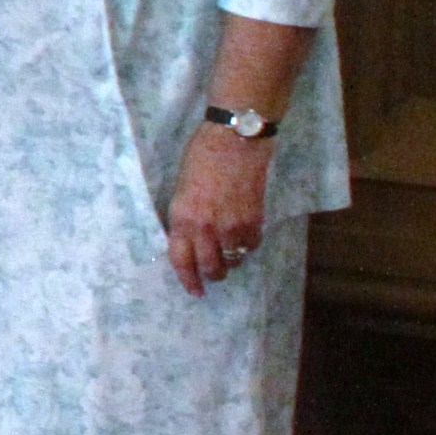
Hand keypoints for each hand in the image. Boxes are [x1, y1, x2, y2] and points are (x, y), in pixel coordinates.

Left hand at [163, 127, 273, 299]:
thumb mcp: (181, 190)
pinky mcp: (254, 222)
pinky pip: (251, 246)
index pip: (181, 260)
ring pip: (234, 260)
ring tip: (229, 250)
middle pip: (211, 268)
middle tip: (214, 273)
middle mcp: (206, 228)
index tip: (195, 291)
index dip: (188, 279)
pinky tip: (244, 235)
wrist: (234, 143)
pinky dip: (247, 245)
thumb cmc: (200, 158)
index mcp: (182, 219)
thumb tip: (190, 240)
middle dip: (213, 274)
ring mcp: (232, 227)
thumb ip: (185, 218)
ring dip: (231, 260)